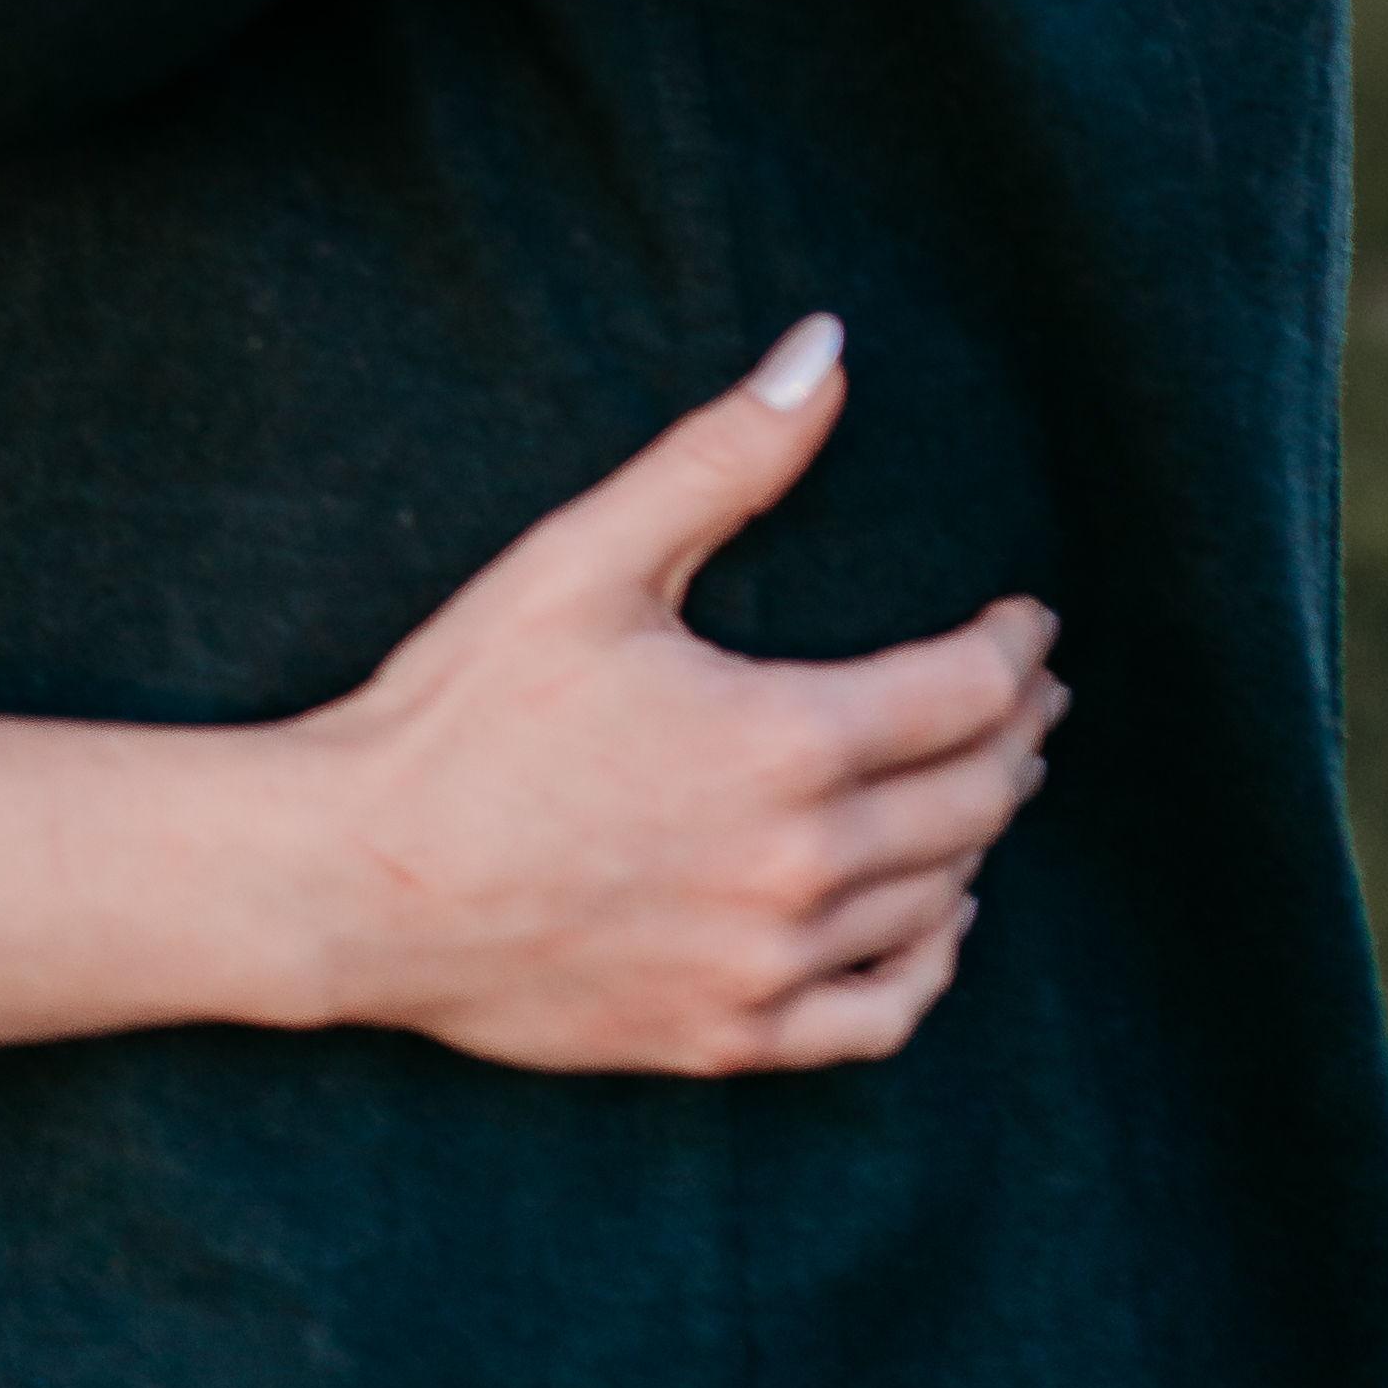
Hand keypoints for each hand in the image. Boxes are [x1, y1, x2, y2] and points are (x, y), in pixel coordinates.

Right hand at [279, 324, 1062, 1074]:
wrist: (356, 877)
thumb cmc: (461, 708)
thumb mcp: (586, 557)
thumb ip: (722, 456)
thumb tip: (826, 349)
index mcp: (781, 742)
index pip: (964, 693)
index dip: (1015, 647)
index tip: (1028, 617)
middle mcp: (799, 867)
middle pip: (974, 798)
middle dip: (1017, 730)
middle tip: (1032, 689)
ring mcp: (770, 966)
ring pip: (940, 900)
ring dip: (981, 831)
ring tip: (988, 777)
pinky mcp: (730, 1037)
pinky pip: (884, 1015)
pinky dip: (932, 961)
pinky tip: (939, 917)